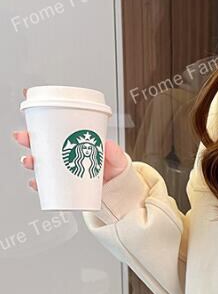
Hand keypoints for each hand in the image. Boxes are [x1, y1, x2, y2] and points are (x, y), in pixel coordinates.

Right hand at [13, 89, 128, 190]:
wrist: (118, 189)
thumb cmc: (115, 169)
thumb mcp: (118, 159)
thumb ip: (115, 153)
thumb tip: (108, 145)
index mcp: (75, 141)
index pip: (55, 126)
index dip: (40, 116)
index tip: (28, 104)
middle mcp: (66, 153)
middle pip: (41, 143)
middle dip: (28, 139)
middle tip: (24, 138)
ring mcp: (63, 168)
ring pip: (40, 162)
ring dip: (30, 160)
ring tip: (30, 161)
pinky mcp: (64, 184)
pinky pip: (47, 184)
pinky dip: (39, 183)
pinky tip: (36, 183)